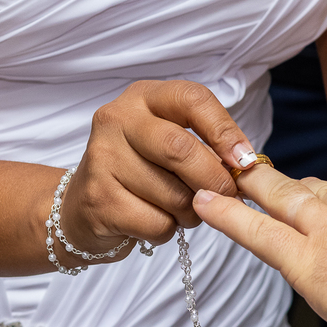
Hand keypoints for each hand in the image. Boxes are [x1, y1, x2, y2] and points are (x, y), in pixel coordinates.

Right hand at [58, 80, 257, 261]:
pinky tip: (155, 221)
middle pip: (181, 148)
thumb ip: (204, 145)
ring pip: (173, 194)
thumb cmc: (140, 173)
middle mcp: (117, 120)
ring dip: (192, 212)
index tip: (245, 161)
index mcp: (143, 97)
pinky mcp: (99, 199)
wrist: (82, 207)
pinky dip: (168, 229)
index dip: (225, 131)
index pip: (192, 100)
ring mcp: (102, 159)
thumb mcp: (168, 143)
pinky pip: (157, 222)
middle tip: (228, 196)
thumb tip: (244, 166)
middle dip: (214, 179)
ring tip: (182, 210)